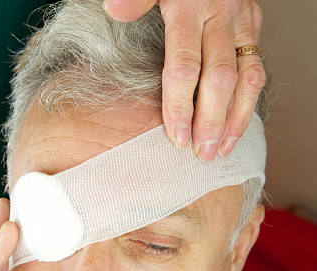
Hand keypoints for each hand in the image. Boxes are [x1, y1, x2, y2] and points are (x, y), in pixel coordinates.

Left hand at [103, 0, 265, 159]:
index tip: (175, 136)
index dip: (179, 105)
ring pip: (248, 76)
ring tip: (224, 148)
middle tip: (201, 154)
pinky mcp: (252, 22)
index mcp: (190, 8)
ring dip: (237, 116)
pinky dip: (251, 98)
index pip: (184, 66)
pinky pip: (257, 65)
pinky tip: (239, 122)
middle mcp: (222, 15)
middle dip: (211, 120)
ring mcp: (242, 20)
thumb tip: (116, 9)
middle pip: (220, 78)